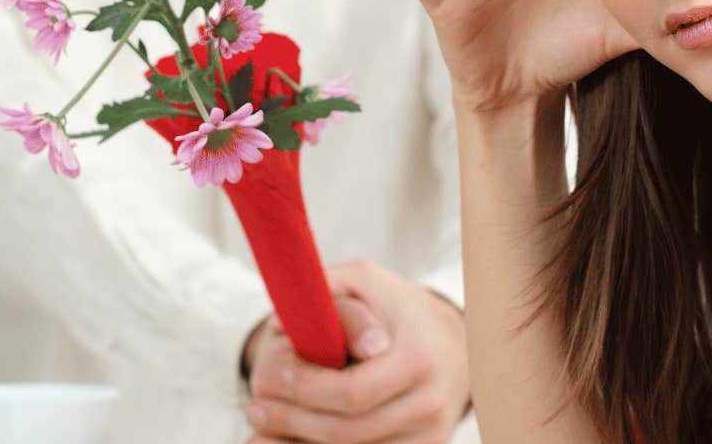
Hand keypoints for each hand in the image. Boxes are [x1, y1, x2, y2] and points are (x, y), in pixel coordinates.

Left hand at [244, 260, 469, 442]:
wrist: (457, 341)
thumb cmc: (397, 308)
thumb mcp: (365, 283)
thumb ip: (328, 291)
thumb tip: (297, 317)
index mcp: (417, 358)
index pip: (353, 393)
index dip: (307, 391)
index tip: (271, 379)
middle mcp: (429, 403)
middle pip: (348, 431)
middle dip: (293, 422)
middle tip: (254, 409)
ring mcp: (428, 435)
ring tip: (258, 434)